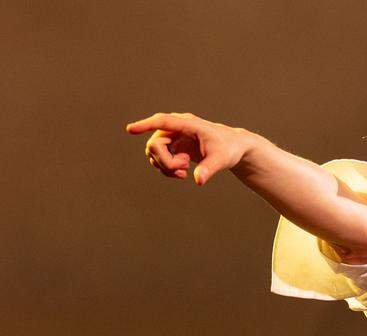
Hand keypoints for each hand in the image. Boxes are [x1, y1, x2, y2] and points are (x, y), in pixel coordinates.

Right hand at [125, 112, 255, 185]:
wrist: (233, 148)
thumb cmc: (229, 149)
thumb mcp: (222, 159)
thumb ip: (209, 168)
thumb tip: (198, 180)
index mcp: (188, 124)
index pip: (162, 122)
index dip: (146, 125)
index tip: (130, 130)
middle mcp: (176, 128)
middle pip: (155, 145)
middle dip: (165, 161)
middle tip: (184, 169)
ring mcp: (173, 137)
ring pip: (154, 153)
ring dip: (166, 167)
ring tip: (185, 172)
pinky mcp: (173, 147)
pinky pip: (159, 159)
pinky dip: (167, 170)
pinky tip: (183, 174)